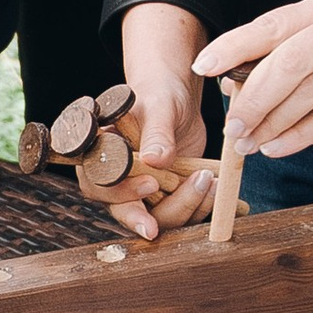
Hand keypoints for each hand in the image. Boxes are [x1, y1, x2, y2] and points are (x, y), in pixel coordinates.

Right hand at [99, 2, 219, 244]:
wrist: (177, 100)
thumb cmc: (159, 94)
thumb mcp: (159, 107)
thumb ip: (156, 132)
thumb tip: (154, 160)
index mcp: (99, 155)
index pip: (99, 184)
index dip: (122, 192)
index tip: (151, 184)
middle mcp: (115, 180)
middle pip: (125, 211)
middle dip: (158, 211)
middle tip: (191, 188)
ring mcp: (141, 192)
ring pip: (156, 218)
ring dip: (185, 206)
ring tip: (208, 180)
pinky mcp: (165, 197)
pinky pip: (179, 213)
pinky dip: (199, 204)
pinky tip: (213, 186)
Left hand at [198, 0, 312, 155]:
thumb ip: (289, 57)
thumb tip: (232, 83)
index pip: (271, 25)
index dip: (234, 46)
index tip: (205, 66)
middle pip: (288, 61)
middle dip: (253, 98)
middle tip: (232, 126)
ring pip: (309, 92)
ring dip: (274, 123)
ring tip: (249, 144)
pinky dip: (301, 135)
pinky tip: (279, 147)